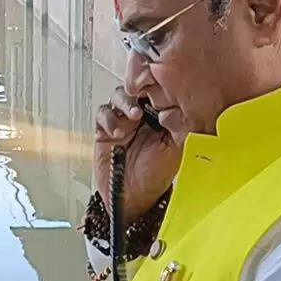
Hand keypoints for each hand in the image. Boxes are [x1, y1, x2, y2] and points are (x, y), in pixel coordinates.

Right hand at [94, 87, 181, 224]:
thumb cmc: (155, 174)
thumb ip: (178, 129)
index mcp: (160, 114)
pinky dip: (107, 120)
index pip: (157, 89)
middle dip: (135, 93)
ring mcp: (122, 120)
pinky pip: (102, 115)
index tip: (155, 89)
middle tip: (138, 108)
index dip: (154, 85)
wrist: (133, 196)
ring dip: (122, 106)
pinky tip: (113, 134)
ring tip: (128, 123)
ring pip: (118, 97)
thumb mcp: (175, 151)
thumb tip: (173, 111)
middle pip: (135, 88)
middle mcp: (141, 113)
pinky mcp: (105, 129)